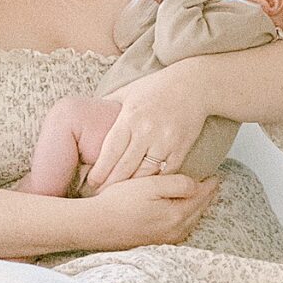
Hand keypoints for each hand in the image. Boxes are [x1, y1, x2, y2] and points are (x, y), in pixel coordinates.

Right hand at [77, 172, 218, 250]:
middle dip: (207, 197)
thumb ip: (177, 184)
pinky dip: (186, 219)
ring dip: (197, 209)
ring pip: (190, 222)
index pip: (201, 197)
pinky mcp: (154, 243)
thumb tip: (197, 185)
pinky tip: (181, 213)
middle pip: (199, 211)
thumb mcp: (150, 185)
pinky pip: (179, 230)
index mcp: (177, 215)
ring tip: (200, 197)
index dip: (210, 185)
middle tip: (213, 185)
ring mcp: (165, 240)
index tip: (216, 175)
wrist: (95, 225)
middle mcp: (175, 231)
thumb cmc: (119, 202)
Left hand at [85, 65, 217, 186]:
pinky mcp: (181, 148)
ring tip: (120, 196)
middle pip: (125, 166)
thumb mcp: (129, 90)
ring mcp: (165, 141)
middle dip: (110, 184)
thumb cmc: (157, 87)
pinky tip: (145, 189)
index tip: (91, 182)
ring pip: (144, 173)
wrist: (195, 85)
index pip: (110, 150)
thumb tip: (88, 115)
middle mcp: (147, 130)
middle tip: (99, 195)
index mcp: (130, 117)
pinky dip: (154, 182)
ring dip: (131, 187)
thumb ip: (110, 104)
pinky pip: (166, 173)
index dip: (100, 170)